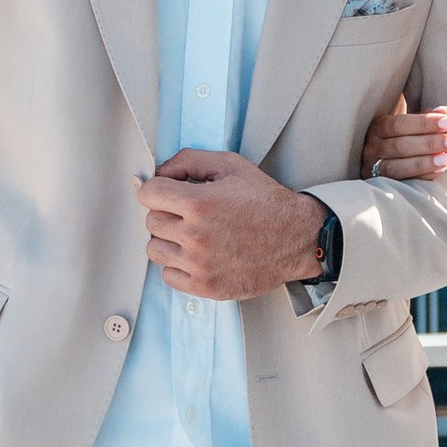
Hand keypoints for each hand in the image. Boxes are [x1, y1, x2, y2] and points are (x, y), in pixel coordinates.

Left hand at [144, 151, 329, 299]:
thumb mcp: (231, 165)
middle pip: (151, 222)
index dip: (158, 189)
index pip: (148, 194)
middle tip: (189, 213)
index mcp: (198, 203)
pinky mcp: (205, 286)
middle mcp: (195, 236)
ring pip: (155, 250)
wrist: (298, 238)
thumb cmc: (267, 202)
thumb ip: (189, 160)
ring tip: (193, 234)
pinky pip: (168, 275)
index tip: (167, 193)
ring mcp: (199, 265)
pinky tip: (198, 254)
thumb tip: (160, 171)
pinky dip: (178, 265)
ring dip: (170, 240)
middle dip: (167, 213)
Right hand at [361, 93, 446, 181]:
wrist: (381, 158)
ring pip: (399, 167)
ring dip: (429, 162)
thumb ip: (424, 117)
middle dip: (432, 143)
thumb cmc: (399, 136)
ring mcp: (374, 168)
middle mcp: (372, 148)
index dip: (425, 123)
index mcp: (377, 127)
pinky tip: (443, 169)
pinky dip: (425, 176)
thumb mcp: (406, 123)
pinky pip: (404, 183)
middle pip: (401, 146)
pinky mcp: (382, 185)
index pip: (400, 124)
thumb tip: (445, 112)